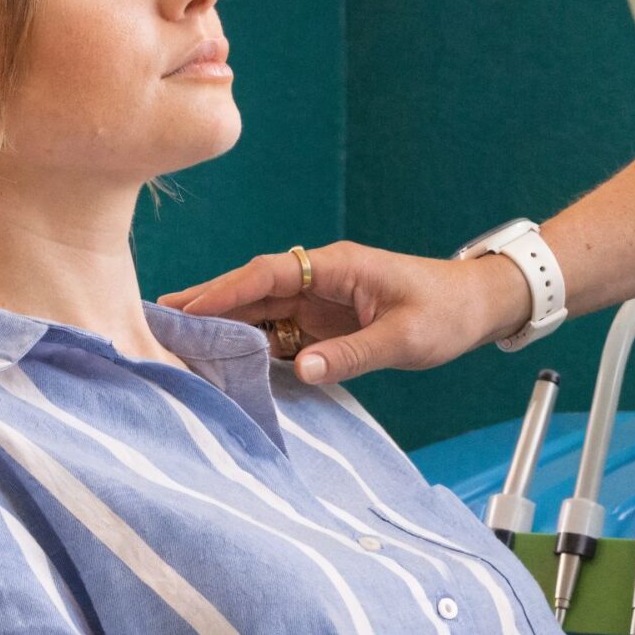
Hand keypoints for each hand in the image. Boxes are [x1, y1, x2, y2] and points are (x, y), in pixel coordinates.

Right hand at [156, 241, 532, 383]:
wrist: (479, 306)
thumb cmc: (447, 312)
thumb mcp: (405, 337)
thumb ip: (352, 353)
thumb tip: (300, 368)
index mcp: (334, 266)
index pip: (267, 273)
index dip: (224, 290)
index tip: (186, 307)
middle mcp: (318, 278)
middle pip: (251, 289)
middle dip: (206, 304)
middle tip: (156, 319)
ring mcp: (317, 299)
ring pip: (258, 310)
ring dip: (221, 325)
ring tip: (176, 341)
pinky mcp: (322, 321)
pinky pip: (277, 331)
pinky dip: (248, 344)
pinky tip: (221, 360)